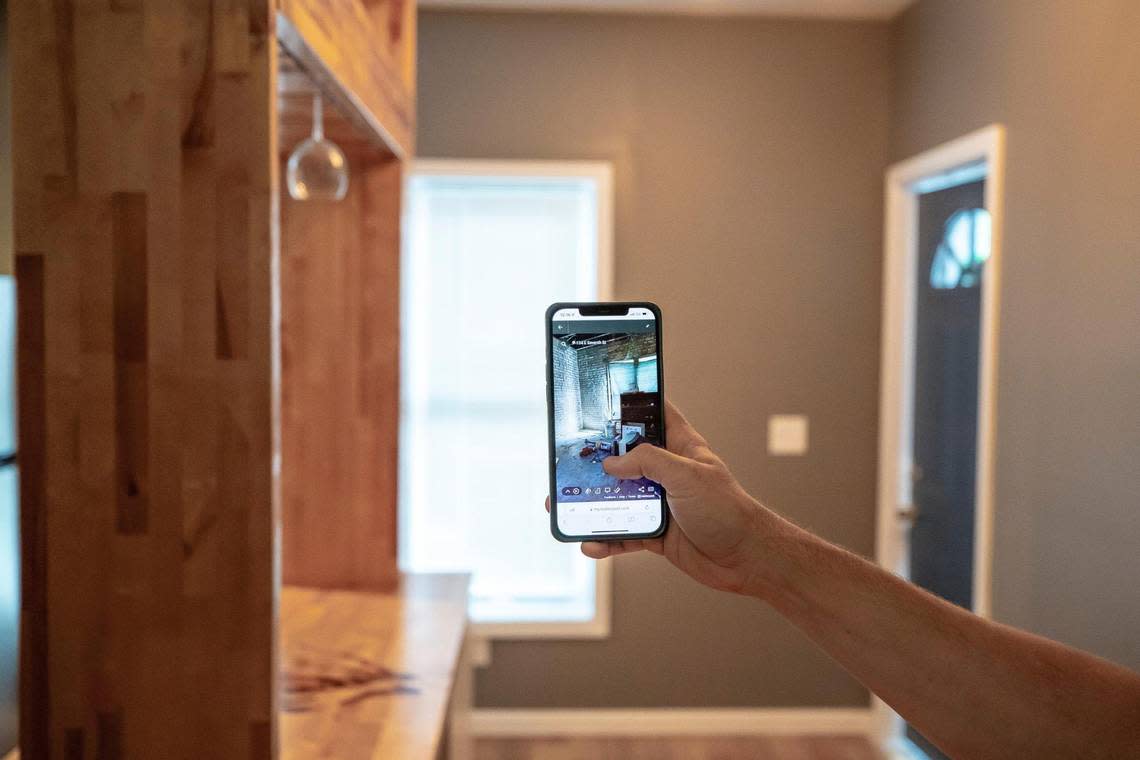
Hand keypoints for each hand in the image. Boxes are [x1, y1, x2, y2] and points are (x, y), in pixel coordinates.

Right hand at [547, 402, 771, 595]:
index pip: (656, 413)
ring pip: (619, 499)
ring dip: (593, 505)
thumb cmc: (728, 510)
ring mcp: (661, 503)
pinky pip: (624, 533)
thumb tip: (612, 464)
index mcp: (681, 447)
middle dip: (598, 461)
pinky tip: (591, 544)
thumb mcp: (687, 475)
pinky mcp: (656, 532)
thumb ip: (649, 462)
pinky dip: (606, 539)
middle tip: (569, 461)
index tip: (604, 398)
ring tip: (566, 506)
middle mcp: (668, 472)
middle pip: (626, 459)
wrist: (746, 559)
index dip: (633, 403)